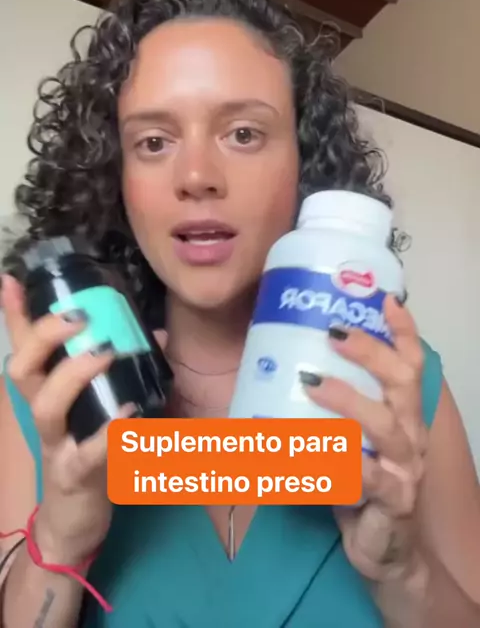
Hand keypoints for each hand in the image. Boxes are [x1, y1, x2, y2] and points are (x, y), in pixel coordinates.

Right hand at [1, 273, 134, 565]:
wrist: (72, 523)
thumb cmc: (86, 452)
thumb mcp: (97, 410)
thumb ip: (122, 374)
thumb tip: (156, 335)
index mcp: (47, 392)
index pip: (25, 347)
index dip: (16, 315)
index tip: (12, 279)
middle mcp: (44, 413)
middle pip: (23, 368)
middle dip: (44, 336)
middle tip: (78, 315)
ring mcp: (55, 445)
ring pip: (46, 406)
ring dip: (74, 375)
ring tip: (104, 352)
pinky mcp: (75, 477)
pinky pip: (87, 454)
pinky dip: (109, 433)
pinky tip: (130, 413)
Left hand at [304, 296, 427, 582]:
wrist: (386, 554)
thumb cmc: (362, 487)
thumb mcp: (350, 441)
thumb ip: (331, 410)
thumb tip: (282, 370)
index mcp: (403, 415)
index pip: (411, 364)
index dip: (402, 331)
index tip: (384, 300)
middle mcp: (410, 435)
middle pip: (402, 383)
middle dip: (370, 352)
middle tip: (333, 333)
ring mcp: (405, 468)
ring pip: (383, 426)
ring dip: (347, 400)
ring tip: (312, 383)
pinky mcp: (391, 500)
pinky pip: (361, 477)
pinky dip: (330, 461)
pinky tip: (299, 451)